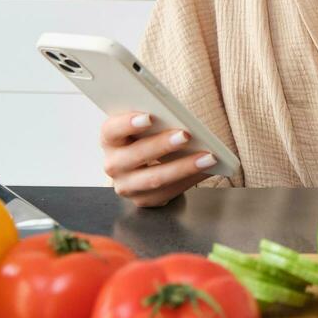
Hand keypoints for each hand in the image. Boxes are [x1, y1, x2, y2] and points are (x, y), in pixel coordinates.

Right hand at [100, 112, 215, 207]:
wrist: (142, 162)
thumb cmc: (146, 134)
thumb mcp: (144, 123)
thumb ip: (153, 118)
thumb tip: (178, 118)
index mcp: (109, 139)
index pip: (112, 130)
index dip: (128, 123)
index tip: (149, 116)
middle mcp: (113, 165)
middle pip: (137, 155)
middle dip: (164, 145)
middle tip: (186, 134)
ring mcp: (126, 186)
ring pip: (155, 179)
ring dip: (184, 167)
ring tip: (208, 157)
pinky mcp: (143, 200)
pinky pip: (168, 192)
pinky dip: (190, 179)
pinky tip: (207, 169)